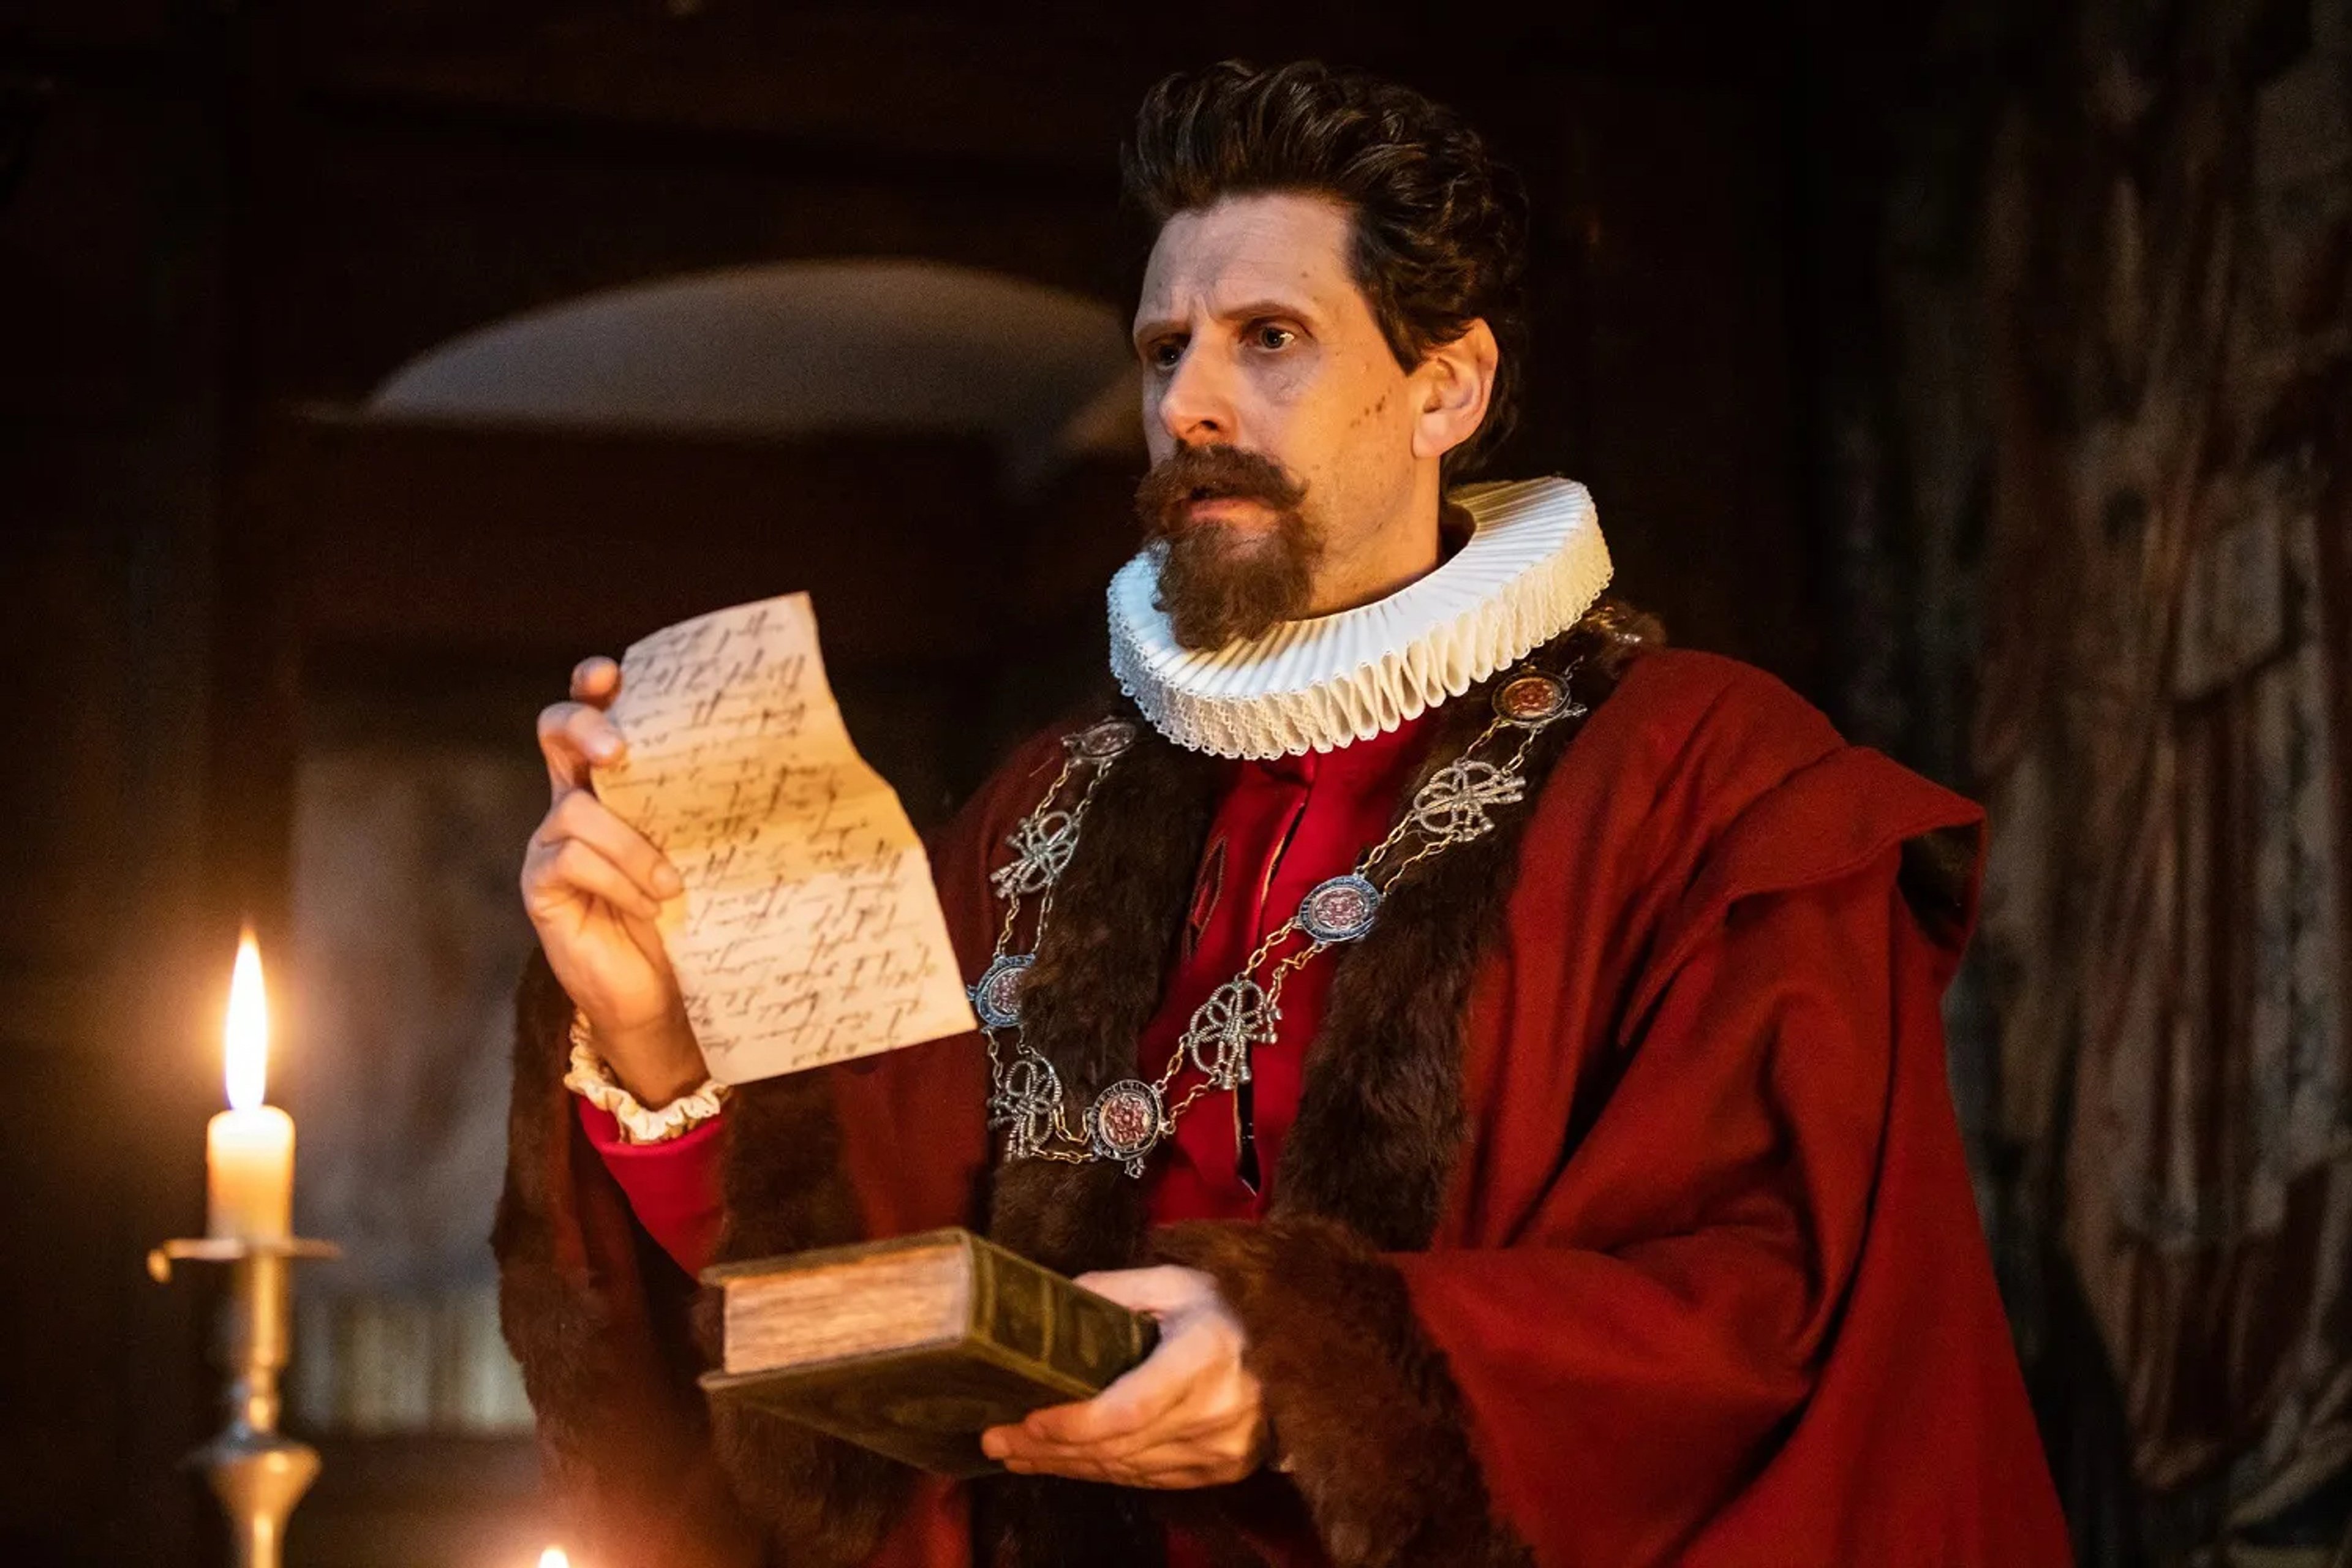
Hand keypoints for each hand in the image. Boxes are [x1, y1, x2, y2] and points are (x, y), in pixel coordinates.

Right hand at [520, 656, 703, 1104]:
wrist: (666, 995)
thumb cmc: (691, 914)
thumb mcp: (703, 847)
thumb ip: (704, 804)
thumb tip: (776, 756)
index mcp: (612, 784)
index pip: (591, 714)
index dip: (592, 686)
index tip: (612, 674)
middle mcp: (572, 802)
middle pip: (555, 732)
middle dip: (585, 726)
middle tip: (622, 751)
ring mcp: (549, 844)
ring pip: (575, 811)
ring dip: (631, 847)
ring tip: (672, 884)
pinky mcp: (541, 887)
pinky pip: (569, 860)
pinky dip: (617, 880)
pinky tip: (649, 905)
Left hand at [980, 1265, 1266, 1488]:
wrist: (1300, 1346)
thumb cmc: (1230, 1305)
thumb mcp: (1175, 1281)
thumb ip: (1114, 1291)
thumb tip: (1050, 1302)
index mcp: (1204, 1357)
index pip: (1127, 1411)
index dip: (1072, 1424)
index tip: (1024, 1418)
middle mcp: (1216, 1413)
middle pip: (1117, 1447)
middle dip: (1049, 1447)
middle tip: (994, 1439)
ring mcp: (1222, 1450)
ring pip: (1127, 1469)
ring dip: (1066, 1466)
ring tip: (1015, 1453)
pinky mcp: (1223, 1470)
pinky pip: (1149, 1479)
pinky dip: (1103, 1472)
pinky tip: (1066, 1463)